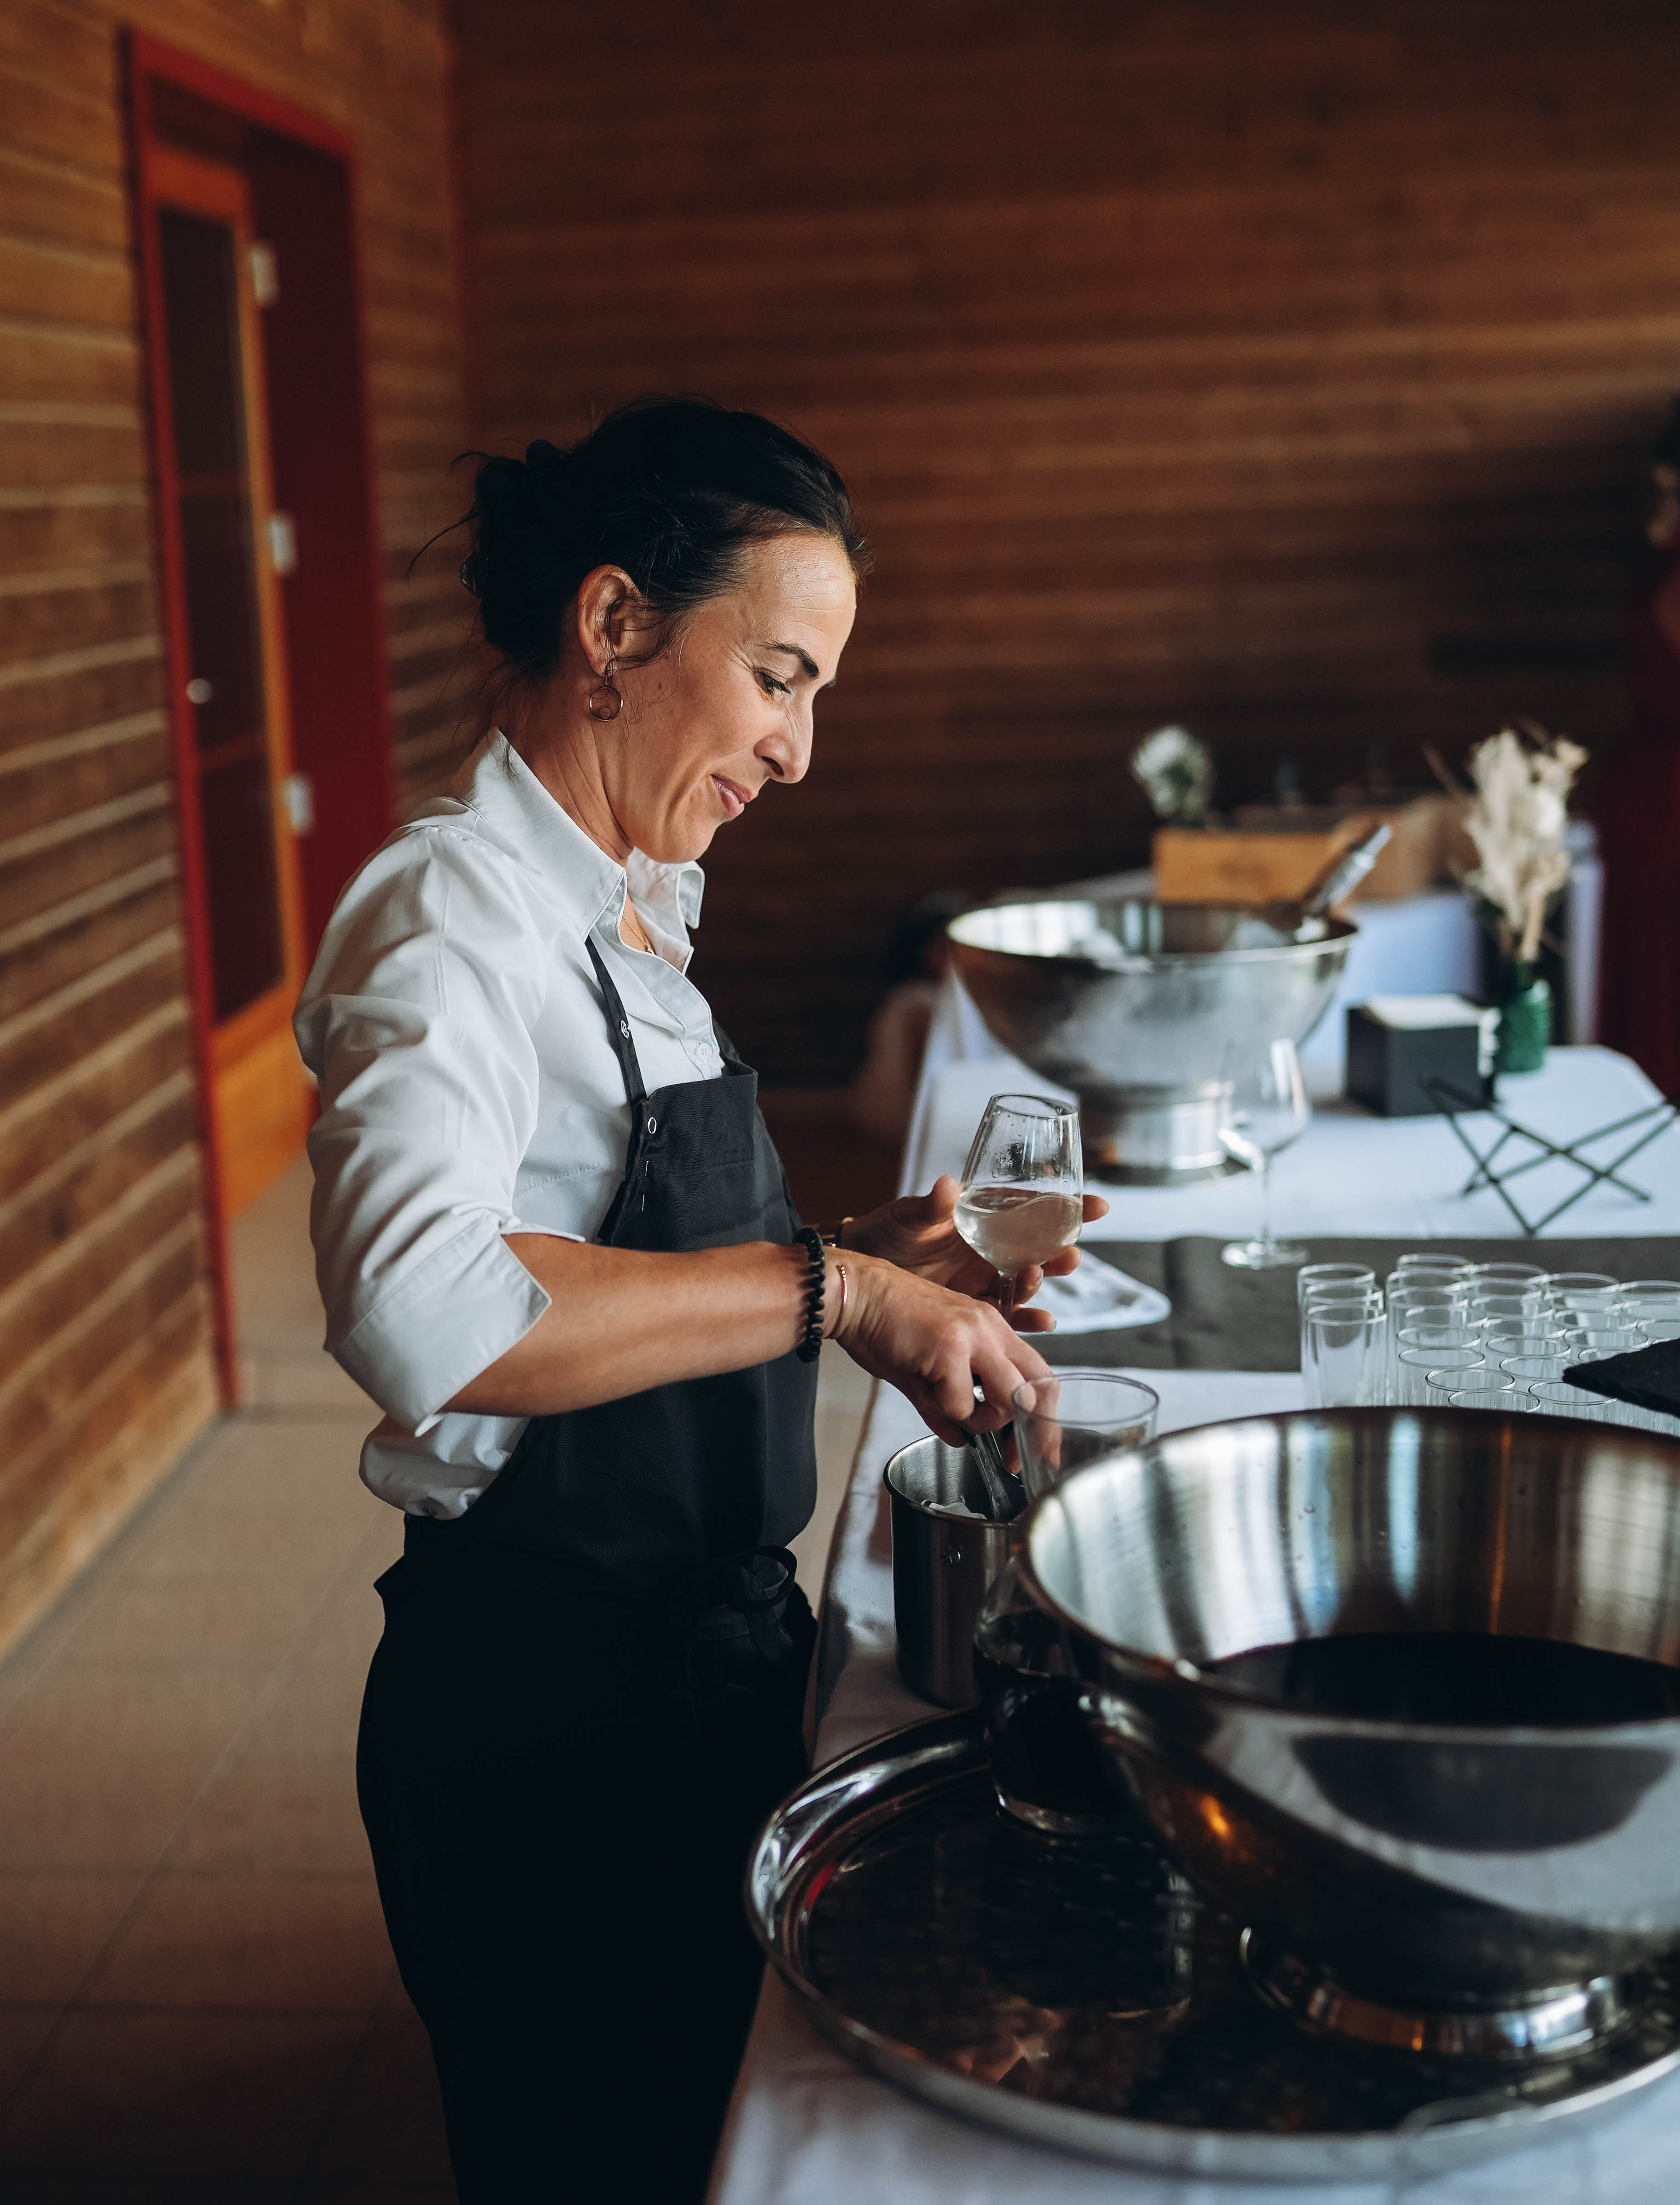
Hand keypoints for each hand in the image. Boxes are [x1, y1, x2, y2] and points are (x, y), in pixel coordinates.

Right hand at [829, 1252, 1051, 1444]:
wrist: (854, 1296)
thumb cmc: (885, 1326)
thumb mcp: (926, 1370)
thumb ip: (947, 1405)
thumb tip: (962, 1439)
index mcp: (992, 1329)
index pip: (1039, 1375)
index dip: (1043, 1416)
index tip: (1032, 1449)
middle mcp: (991, 1328)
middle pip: (1041, 1386)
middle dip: (1036, 1431)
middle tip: (1015, 1461)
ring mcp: (974, 1335)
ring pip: (1010, 1398)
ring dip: (984, 1422)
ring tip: (951, 1412)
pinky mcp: (949, 1347)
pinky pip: (962, 1403)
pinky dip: (945, 1413)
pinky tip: (924, 1395)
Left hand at [843, 1175, 1109, 1329]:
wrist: (862, 1276)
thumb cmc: (888, 1234)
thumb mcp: (908, 1218)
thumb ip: (930, 1206)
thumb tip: (949, 1185)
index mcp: (984, 1218)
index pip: (1033, 1208)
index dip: (1067, 1206)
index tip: (1098, 1205)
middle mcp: (993, 1249)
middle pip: (1039, 1249)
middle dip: (1060, 1251)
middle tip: (1072, 1253)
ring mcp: (987, 1280)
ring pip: (1027, 1283)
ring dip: (1042, 1282)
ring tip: (1044, 1275)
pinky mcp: (976, 1310)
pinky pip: (1008, 1316)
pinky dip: (1027, 1319)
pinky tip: (1044, 1322)